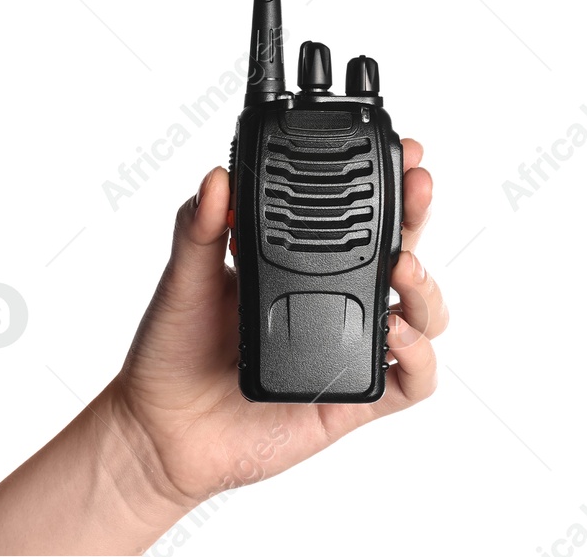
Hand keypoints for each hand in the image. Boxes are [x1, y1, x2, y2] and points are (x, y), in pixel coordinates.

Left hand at [110, 138, 446, 509]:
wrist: (159, 432)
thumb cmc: (172, 355)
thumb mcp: (184, 280)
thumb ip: (198, 228)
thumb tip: (214, 178)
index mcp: (304, 270)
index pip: (362, 220)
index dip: (391, 188)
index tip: (403, 155)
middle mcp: (337, 305)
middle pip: (406, 255)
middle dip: (420, 219)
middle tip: (417, 190)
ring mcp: (351, 351)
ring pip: (424, 316)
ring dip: (427, 289)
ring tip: (403, 272)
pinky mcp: (354, 399)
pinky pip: (413, 382)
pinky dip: (421, 356)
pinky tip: (397, 335)